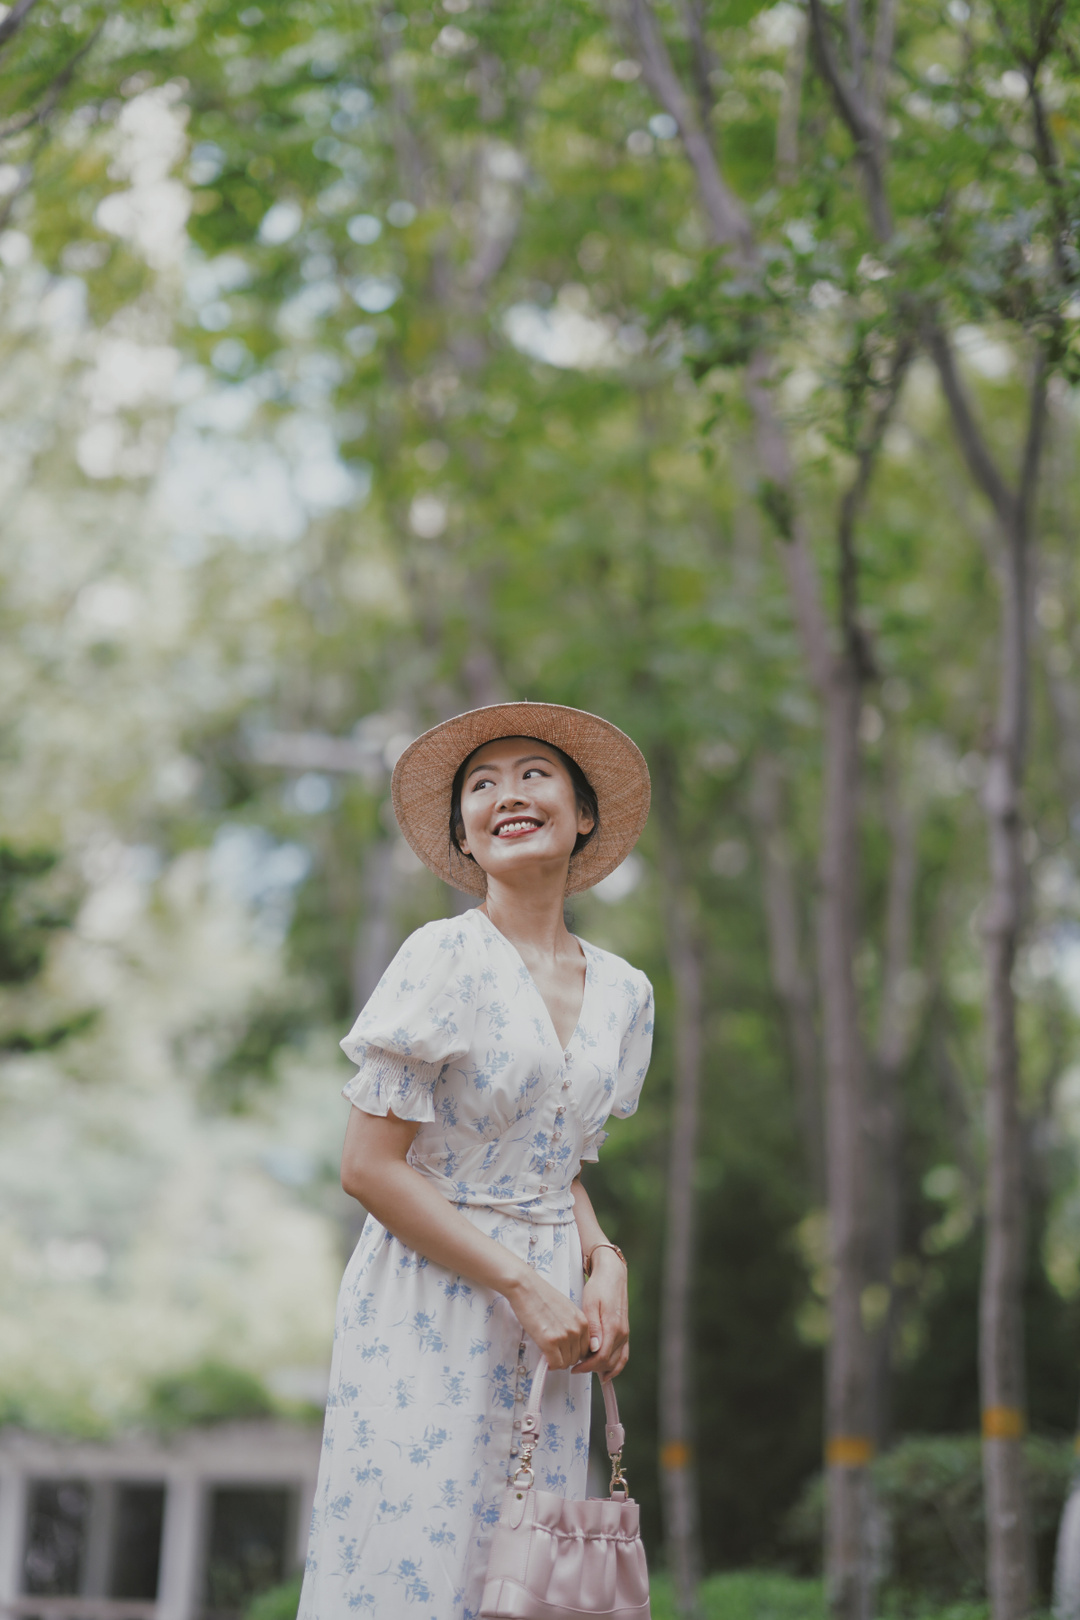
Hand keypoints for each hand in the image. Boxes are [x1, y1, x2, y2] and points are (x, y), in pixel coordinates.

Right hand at [506, 1270, 590, 1369]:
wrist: (526, 1288)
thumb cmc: (541, 1295)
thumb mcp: (566, 1309)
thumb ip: (573, 1325)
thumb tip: (571, 1343)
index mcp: (582, 1321)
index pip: (586, 1348)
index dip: (574, 1352)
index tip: (566, 1352)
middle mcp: (577, 1329)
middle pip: (577, 1357)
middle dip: (565, 1357)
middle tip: (554, 1353)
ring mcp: (564, 1336)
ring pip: (566, 1363)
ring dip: (557, 1361)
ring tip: (548, 1353)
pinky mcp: (550, 1341)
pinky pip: (555, 1364)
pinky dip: (549, 1364)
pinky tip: (544, 1357)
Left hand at [574, 1248, 628, 1381]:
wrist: (612, 1275)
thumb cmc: (599, 1287)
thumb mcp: (591, 1304)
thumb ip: (593, 1328)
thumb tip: (593, 1350)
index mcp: (613, 1328)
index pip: (601, 1358)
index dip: (587, 1367)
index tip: (574, 1368)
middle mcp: (622, 1334)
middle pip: (609, 1363)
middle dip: (592, 1369)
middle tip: (576, 1367)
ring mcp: (625, 1334)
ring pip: (617, 1362)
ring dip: (603, 1369)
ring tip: (587, 1369)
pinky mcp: (624, 1332)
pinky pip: (622, 1355)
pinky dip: (615, 1366)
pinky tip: (605, 1371)